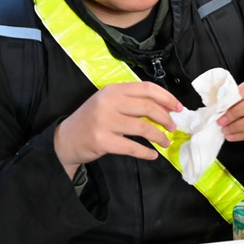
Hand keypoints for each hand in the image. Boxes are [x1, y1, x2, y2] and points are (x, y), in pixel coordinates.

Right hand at [55, 82, 182, 176]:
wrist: (65, 140)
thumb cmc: (93, 119)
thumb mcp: (110, 103)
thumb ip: (133, 102)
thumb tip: (167, 108)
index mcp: (113, 90)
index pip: (147, 88)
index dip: (167, 97)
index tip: (178, 108)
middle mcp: (108, 103)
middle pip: (148, 108)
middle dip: (166, 118)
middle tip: (173, 127)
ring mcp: (104, 122)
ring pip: (143, 128)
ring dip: (159, 137)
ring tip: (165, 142)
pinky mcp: (102, 141)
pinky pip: (132, 147)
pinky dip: (146, 152)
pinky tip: (153, 155)